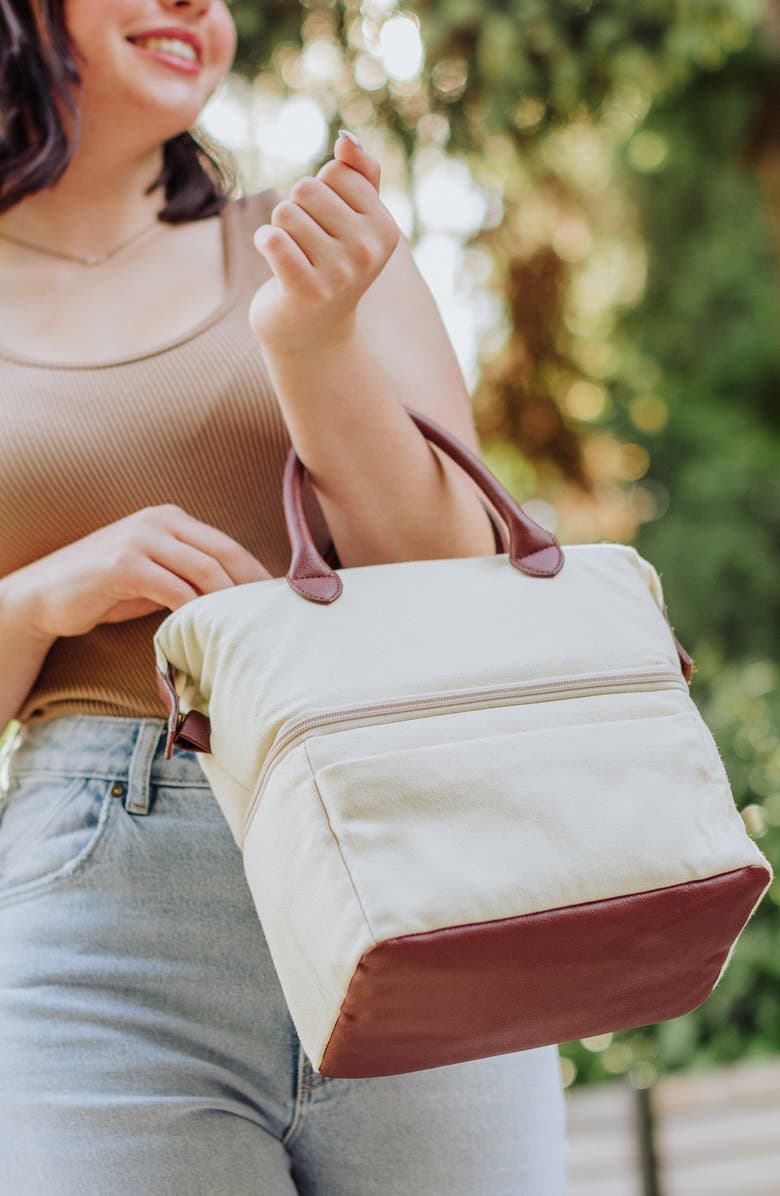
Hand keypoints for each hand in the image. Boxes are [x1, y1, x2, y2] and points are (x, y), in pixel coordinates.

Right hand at [10, 505, 271, 640]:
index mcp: (171, 518)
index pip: (228, 544)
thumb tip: (239, 600)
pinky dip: (194, 611)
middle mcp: (159, 520)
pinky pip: (172, 589)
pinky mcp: (122, 565)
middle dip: (251, 587)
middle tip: (273, 618)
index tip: (280, 601)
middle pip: (223, 552)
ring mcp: (139, 539)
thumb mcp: (155, 575)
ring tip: (246, 628)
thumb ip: (189, 577)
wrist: (45, 595)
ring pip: (203, 569)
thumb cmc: (106, 590)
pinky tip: (206, 632)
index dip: (257, 573)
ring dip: (228, 601)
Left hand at [248, 131, 399, 352]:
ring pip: (285, 212)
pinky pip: (273, 239)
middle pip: (306, 188)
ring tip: (294, 257)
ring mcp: (339, 273)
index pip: (336, 172)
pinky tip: (273, 259)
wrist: (312, 334)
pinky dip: (264, 242)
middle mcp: (367, 252)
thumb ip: (359, 176)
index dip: (320, 192)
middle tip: (305, 244)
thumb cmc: (330, 267)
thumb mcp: (354, 222)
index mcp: (385, 229)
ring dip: (279, 230)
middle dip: (296, 210)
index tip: (327, 226)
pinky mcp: (307, 290)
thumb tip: (346, 141)